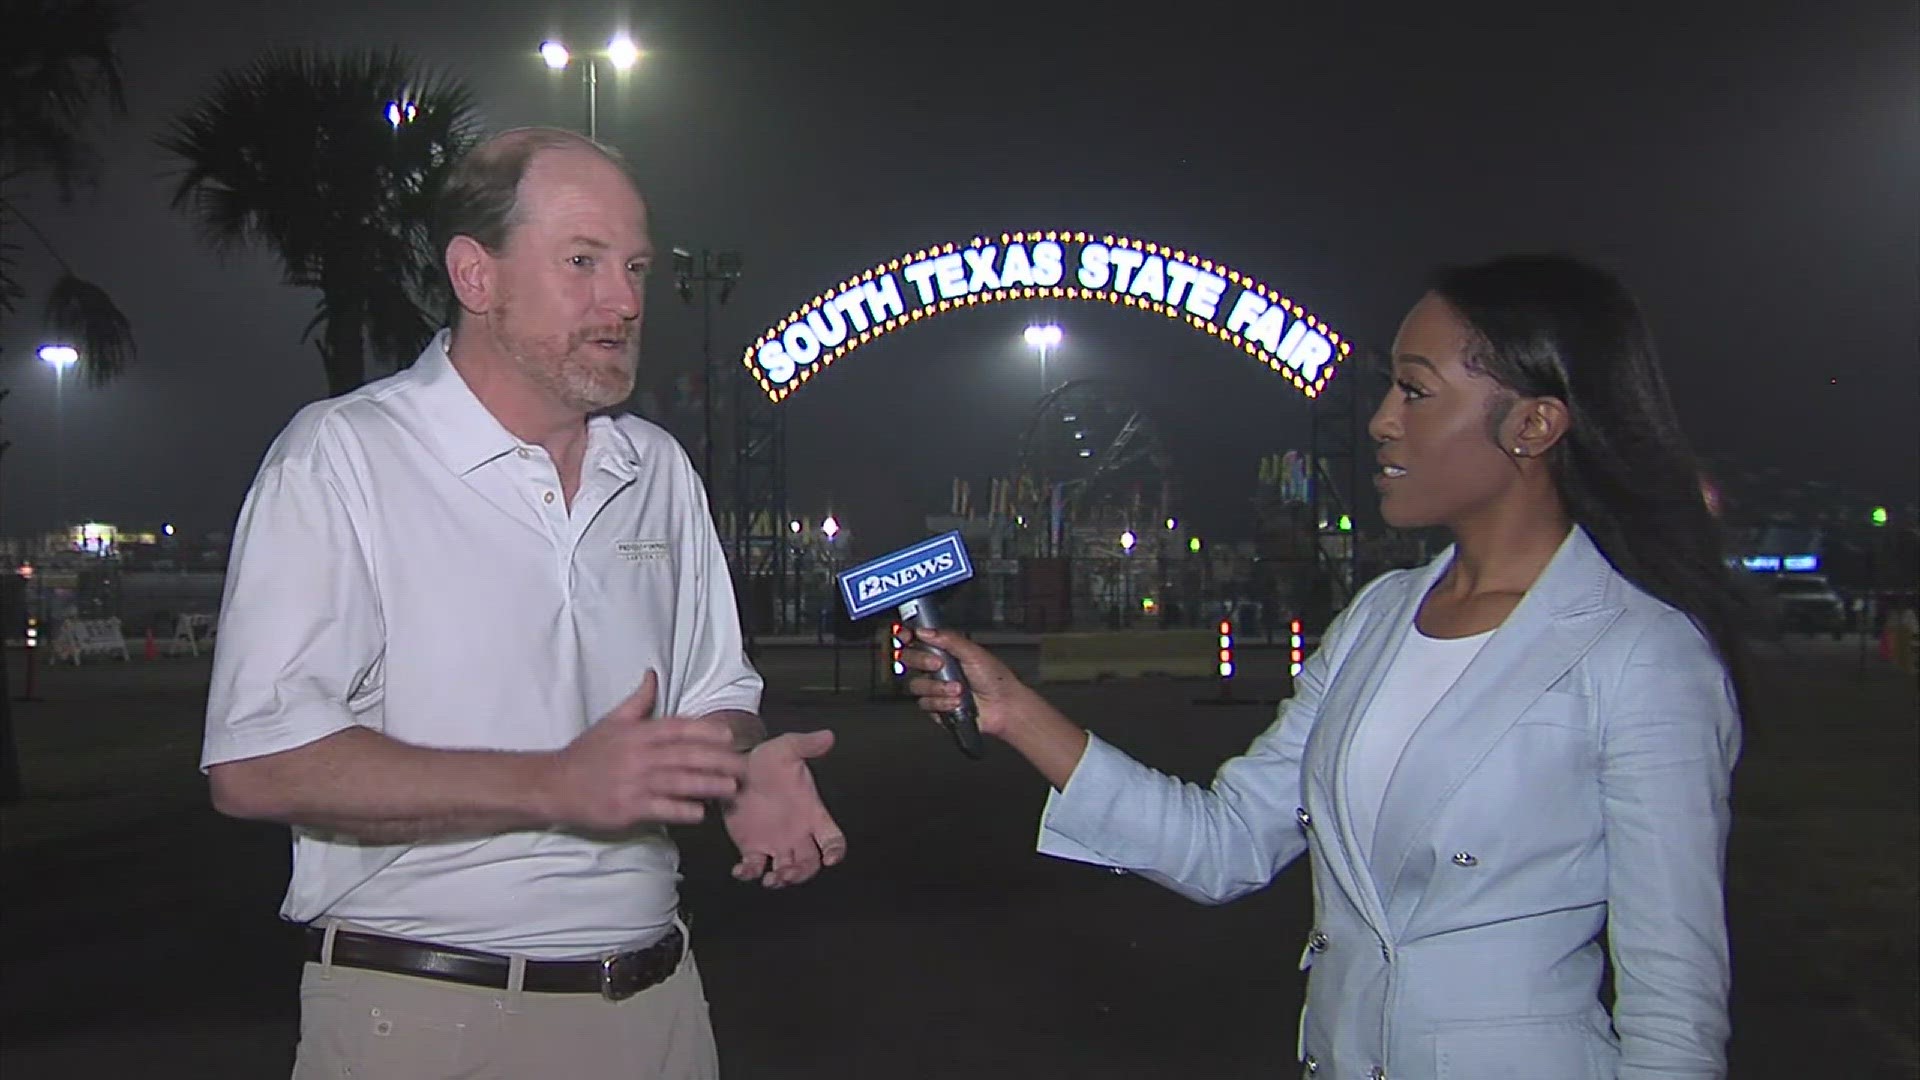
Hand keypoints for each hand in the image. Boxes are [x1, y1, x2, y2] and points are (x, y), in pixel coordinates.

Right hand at [543, 671, 747, 830]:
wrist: (553, 785)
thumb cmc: (586, 754)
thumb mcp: (611, 721)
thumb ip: (638, 700)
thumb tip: (653, 674)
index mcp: (637, 733)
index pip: (678, 728)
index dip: (706, 731)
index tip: (730, 737)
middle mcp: (638, 756)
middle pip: (686, 756)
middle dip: (718, 761)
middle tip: (743, 767)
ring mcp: (633, 783)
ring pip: (678, 782)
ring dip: (708, 785)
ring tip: (731, 790)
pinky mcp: (627, 808)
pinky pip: (661, 809)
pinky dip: (682, 811)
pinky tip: (700, 813)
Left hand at [723, 730, 846, 887]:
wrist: (735, 767)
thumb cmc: (766, 760)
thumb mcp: (787, 748)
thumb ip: (807, 745)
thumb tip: (828, 736)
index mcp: (812, 814)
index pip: (833, 839)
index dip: (836, 850)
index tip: (831, 858)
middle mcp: (798, 834)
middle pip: (810, 863)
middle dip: (803, 872)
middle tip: (789, 872)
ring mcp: (775, 843)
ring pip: (786, 871)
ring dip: (782, 879)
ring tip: (772, 877)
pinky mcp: (752, 847)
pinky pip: (754, 867)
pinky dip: (749, 873)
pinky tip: (741, 870)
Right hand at [898, 627, 1033, 739]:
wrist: (1003, 707)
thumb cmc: (995, 679)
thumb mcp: (973, 653)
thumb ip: (949, 639)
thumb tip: (925, 630)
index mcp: (944, 650)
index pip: (916, 640)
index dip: (906, 637)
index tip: (907, 637)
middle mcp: (935, 668)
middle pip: (908, 660)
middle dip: (921, 661)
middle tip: (938, 664)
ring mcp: (934, 688)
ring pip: (916, 684)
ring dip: (937, 687)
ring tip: (958, 689)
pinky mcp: (935, 707)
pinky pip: (925, 704)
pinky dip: (942, 703)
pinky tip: (956, 702)